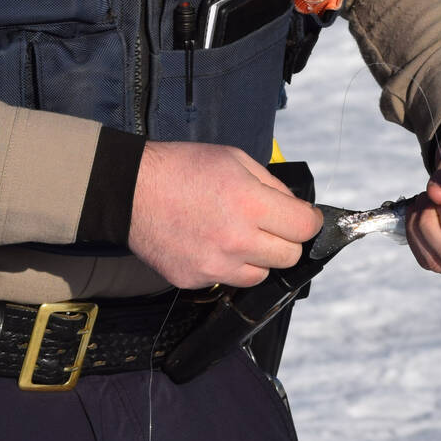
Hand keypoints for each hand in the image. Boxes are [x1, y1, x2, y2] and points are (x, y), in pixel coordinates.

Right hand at [128, 142, 322, 289]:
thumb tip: (295, 209)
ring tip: (236, 235)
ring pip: (261, 274)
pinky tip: (210, 243)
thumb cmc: (183, 169)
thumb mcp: (236, 159)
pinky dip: (227, 266)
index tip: (304, 218)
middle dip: (286, 240)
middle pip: (289, 257)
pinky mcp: (195, 280)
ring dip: (258, 258)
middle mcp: (236, 240)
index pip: (305, 228)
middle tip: (269, 226)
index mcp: (250, 204)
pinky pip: (228, 280)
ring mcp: (214, 265)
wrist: (130, 191)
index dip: (310, 222)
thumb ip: (271, 186)